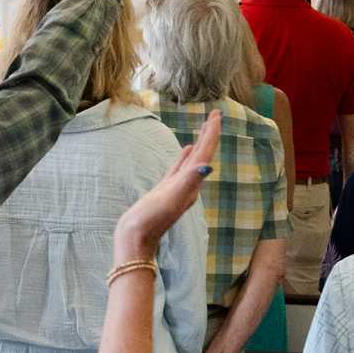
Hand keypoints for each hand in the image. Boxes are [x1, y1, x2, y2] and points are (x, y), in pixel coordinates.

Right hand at [113, 110, 217, 259]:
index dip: (212, 133)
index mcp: (192, 183)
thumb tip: (207, 167)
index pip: (206, 153)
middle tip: (215, 114)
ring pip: (193, 159)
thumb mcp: (170, 199)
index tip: (217, 114)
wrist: (136, 238)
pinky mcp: (166, 189)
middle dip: (210, 134)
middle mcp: (189, 184)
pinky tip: (186, 149)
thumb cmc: (151, 219)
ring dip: (200, 143)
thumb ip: (188, 182)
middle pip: (203, 154)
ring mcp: (178, 187)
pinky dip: (185, 157)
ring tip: (204, 128)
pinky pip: (180, 168)